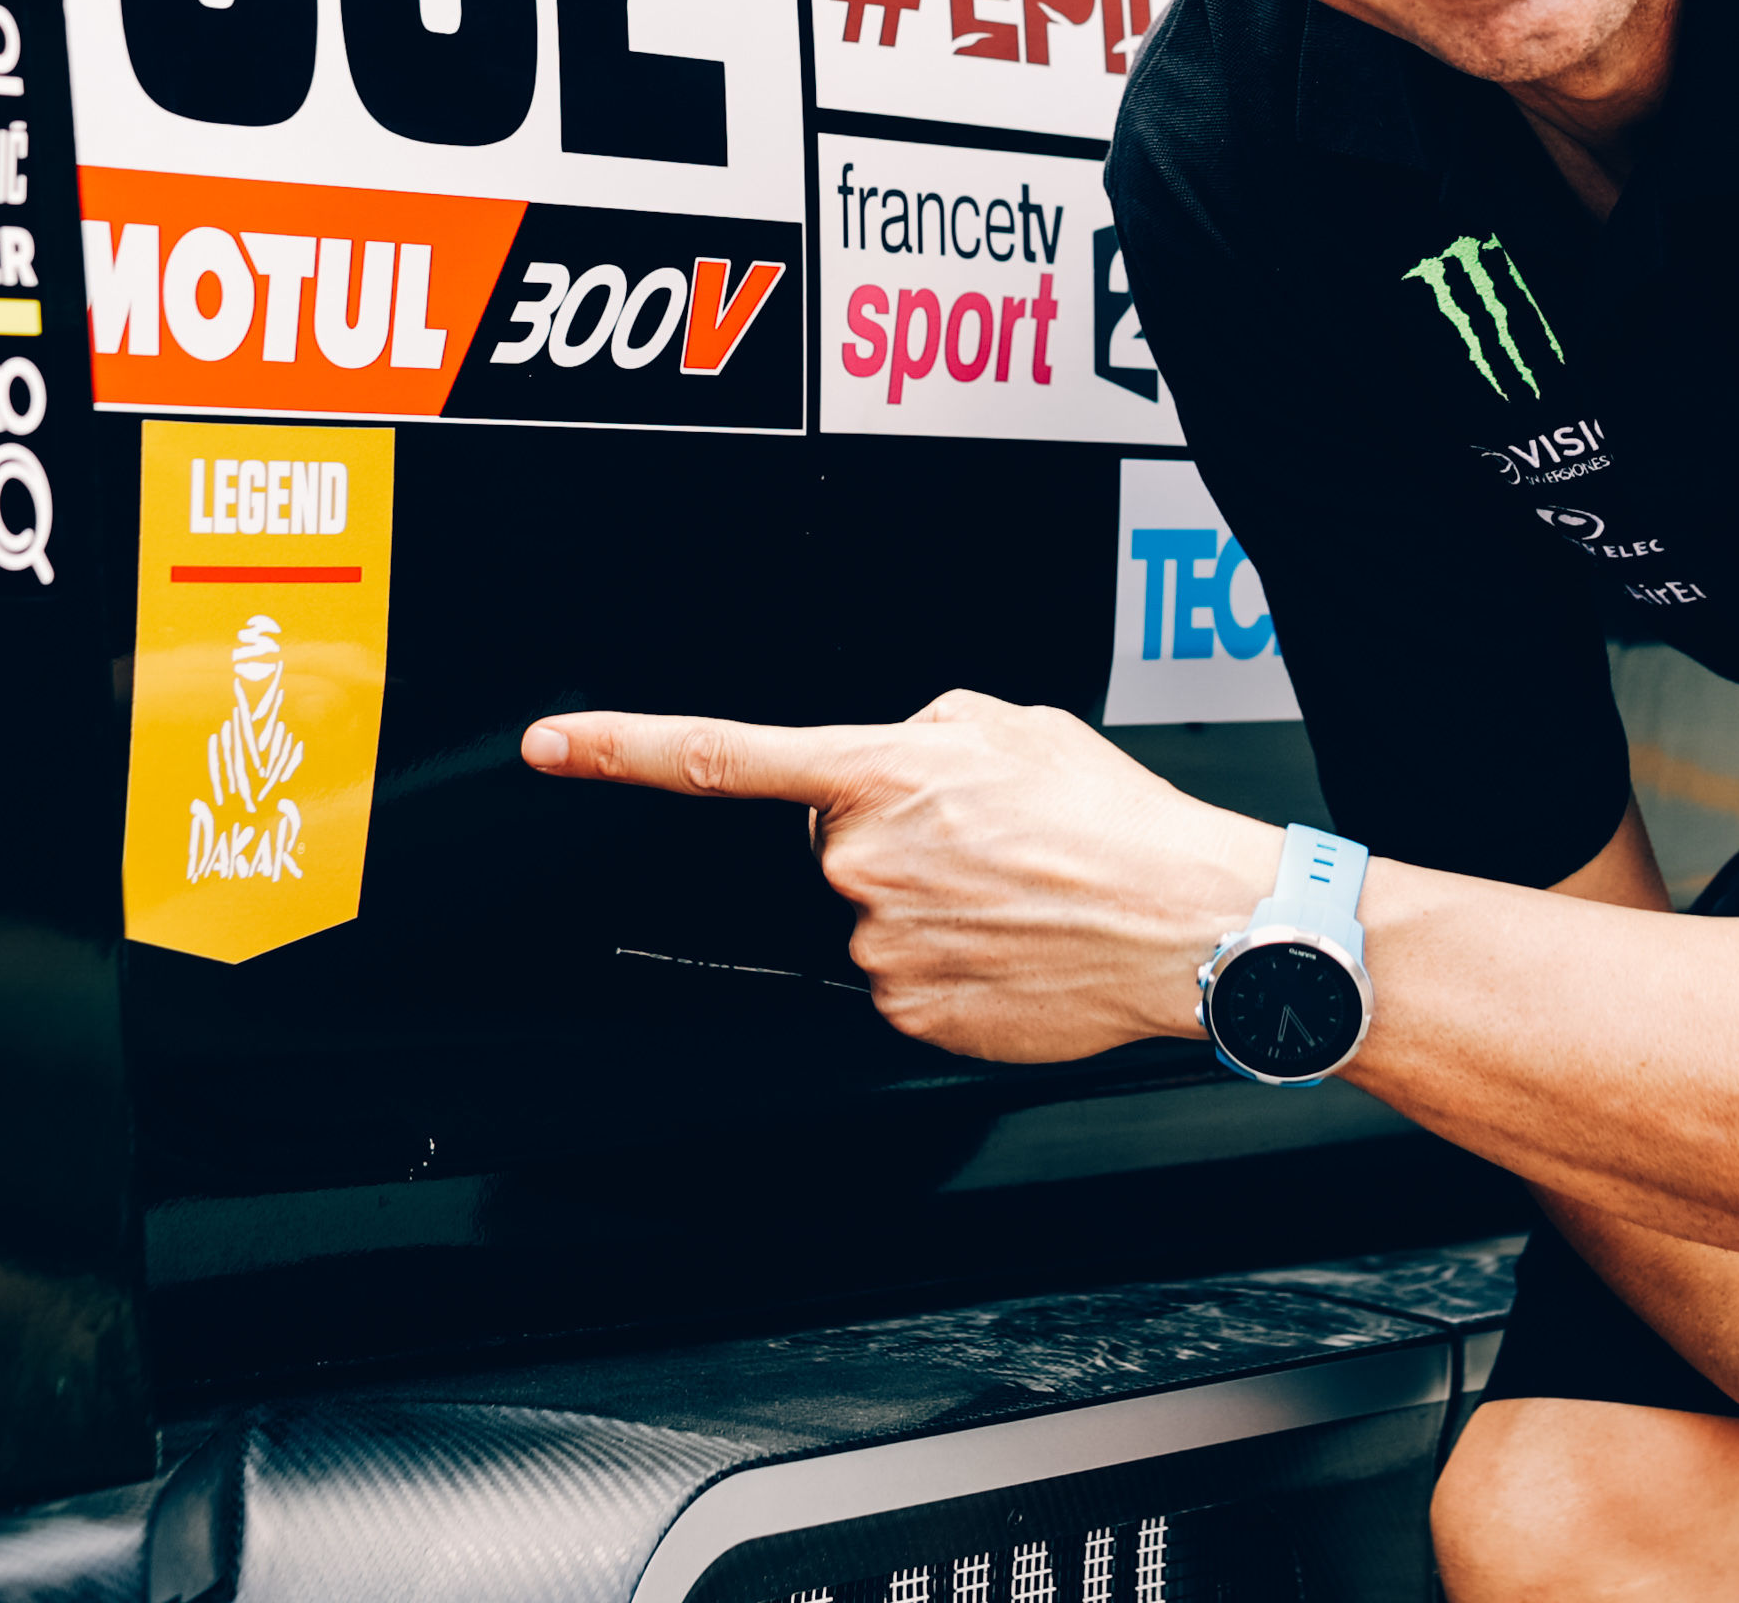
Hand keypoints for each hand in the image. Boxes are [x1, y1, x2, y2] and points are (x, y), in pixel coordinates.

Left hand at [524, 691, 1273, 1061]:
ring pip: (873, 914)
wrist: (1188, 920)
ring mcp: (881, 946)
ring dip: (929, 900)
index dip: (620, 748)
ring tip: (1018, 891)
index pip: (720, 755)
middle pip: (833, 845)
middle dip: (890, 836)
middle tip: (983, 842)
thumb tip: (891, 766)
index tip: (550, 747)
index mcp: (880, 774)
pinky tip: (1014, 944)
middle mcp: (863, 863)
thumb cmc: (1116, 822)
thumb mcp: (1014, 726)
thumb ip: (924, 732)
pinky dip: (954, 962)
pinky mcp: (911, 1012)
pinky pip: (906, 979)